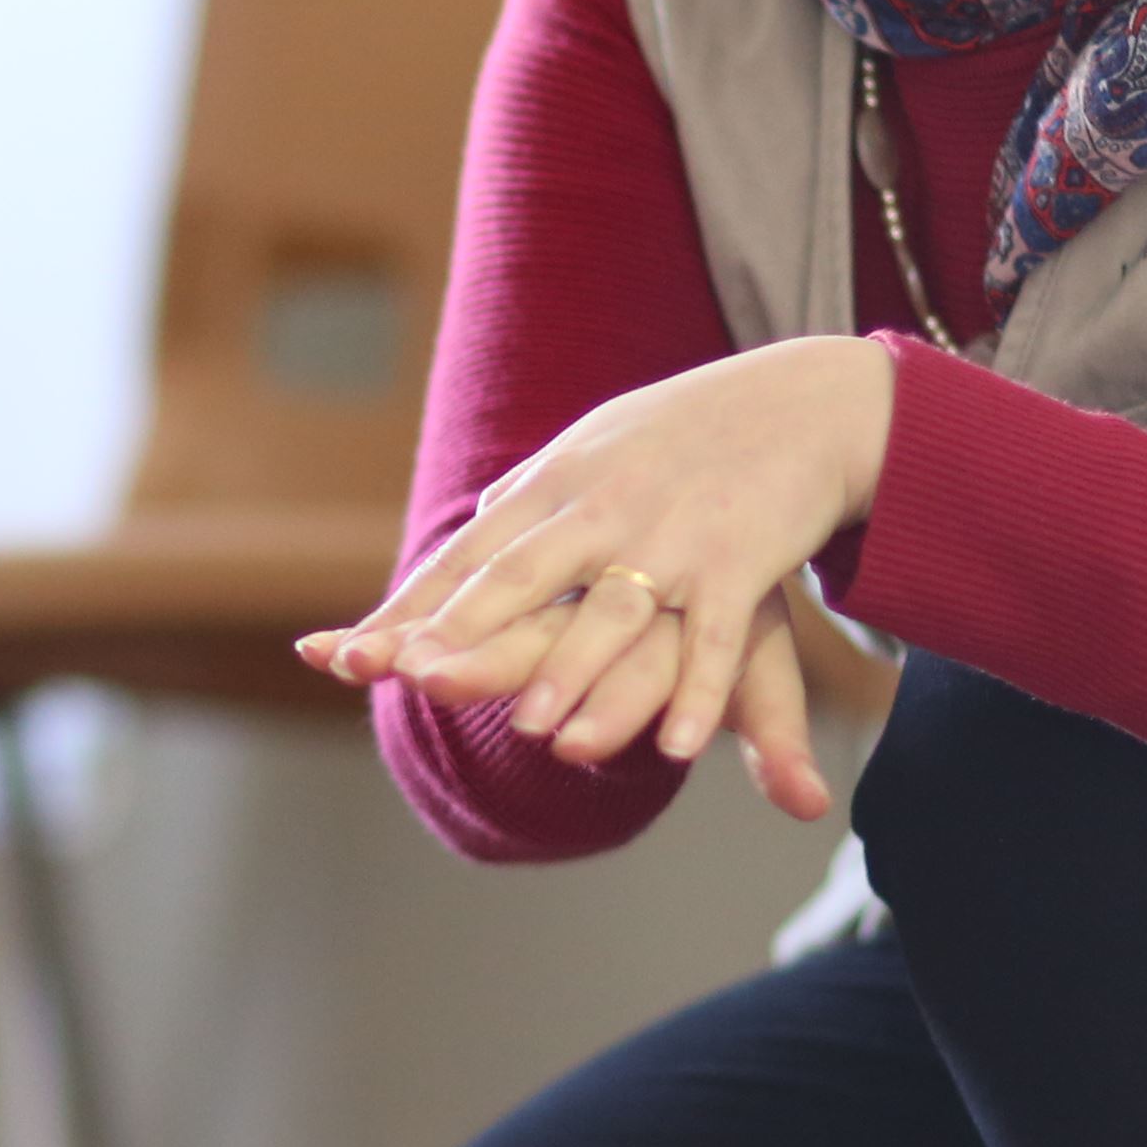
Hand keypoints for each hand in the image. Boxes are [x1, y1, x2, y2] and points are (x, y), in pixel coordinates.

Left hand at [298, 337, 891, 814]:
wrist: (801, 399)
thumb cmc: (686, 432)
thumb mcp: (596, 447)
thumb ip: (534, 495)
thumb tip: (477, 518)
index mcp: (555, 483)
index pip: (467, 555)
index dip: (408, 608)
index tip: (345, 654)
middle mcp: (601, 508)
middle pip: (521, 575)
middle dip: (464, 631)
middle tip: (409, 683)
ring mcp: (669, 536)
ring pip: (613, 611)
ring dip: (576, 670)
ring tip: (537, 733)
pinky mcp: (738, 560)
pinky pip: (712, 636)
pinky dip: (697, 689)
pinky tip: (676, 747)